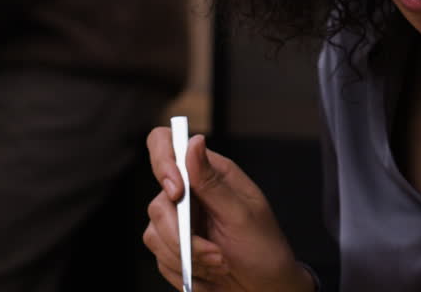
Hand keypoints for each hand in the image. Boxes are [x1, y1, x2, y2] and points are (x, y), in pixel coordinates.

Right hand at [144, 127, 314, 291]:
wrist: (265, 288)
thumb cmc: (264, 249)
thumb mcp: (242, 214)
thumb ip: (212, 182)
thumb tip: (193, 142)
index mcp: (210, 172)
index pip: (167, 145)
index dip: (162, 163)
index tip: (177, 194)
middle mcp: (190, 193)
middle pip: (158, 204)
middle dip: (185, 239)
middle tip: (217, 255)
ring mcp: (179, 221)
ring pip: (155, 234)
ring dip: (189, 259)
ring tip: (220, 266)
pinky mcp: (172, 248)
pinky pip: (160, 258)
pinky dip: (185, 271)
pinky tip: (210, 275)